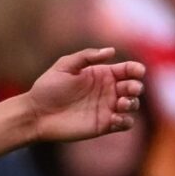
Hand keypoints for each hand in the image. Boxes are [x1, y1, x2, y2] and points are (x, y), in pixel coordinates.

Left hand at [27, 48, 144, 141]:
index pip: (126, 70)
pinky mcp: (104, 125)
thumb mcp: (64, 66)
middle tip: (130, 89)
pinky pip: (124, 123)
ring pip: (132, 104)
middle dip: (136, 87)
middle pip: (132, 87)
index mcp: (100, 74)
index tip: (137, 71)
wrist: (36, 113)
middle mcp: (107, 90)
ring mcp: (107, 108)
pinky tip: (115, 118)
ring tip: (121, 103)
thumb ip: (86, 57)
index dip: (136, 69)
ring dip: (132, 103)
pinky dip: (126, 121)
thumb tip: (111, 51)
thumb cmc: (48, 88)